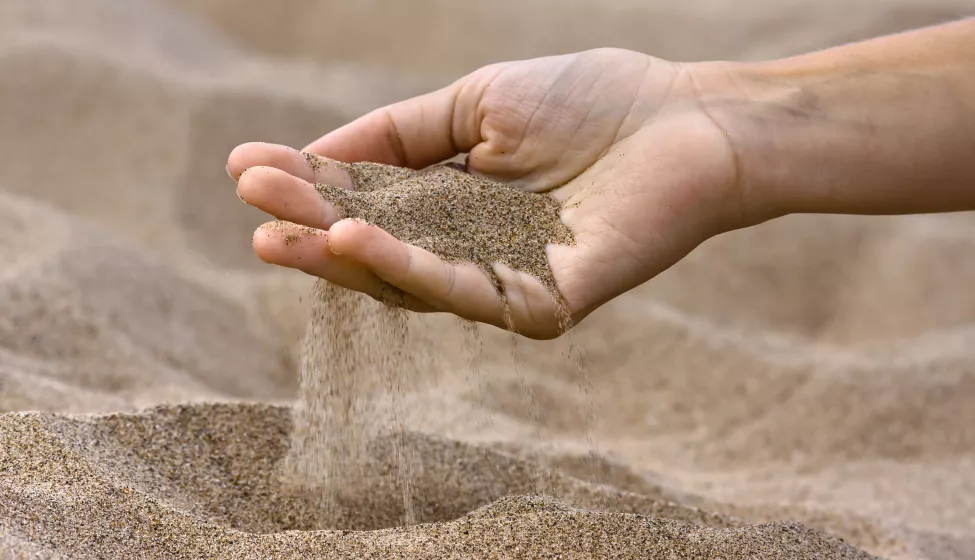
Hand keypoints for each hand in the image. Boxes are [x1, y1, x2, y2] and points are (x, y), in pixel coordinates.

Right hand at [227, 48, 746, 338]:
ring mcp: (506, 282)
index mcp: (455, 203)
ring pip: (410, 280)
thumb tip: (313, 154)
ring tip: (282, 232)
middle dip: (312, 229)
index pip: (367, 202)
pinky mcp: (544, 303)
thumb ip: (398, 135)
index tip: (246, 167)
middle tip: (252, 211)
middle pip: (378, 251)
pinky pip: (467, 291)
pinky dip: (409, 267)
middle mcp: (472, 250)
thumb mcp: (474, 104)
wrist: (690, 119)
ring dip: (343, 255)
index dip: (309, 189)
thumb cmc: (591, 103)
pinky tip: (357, 237)